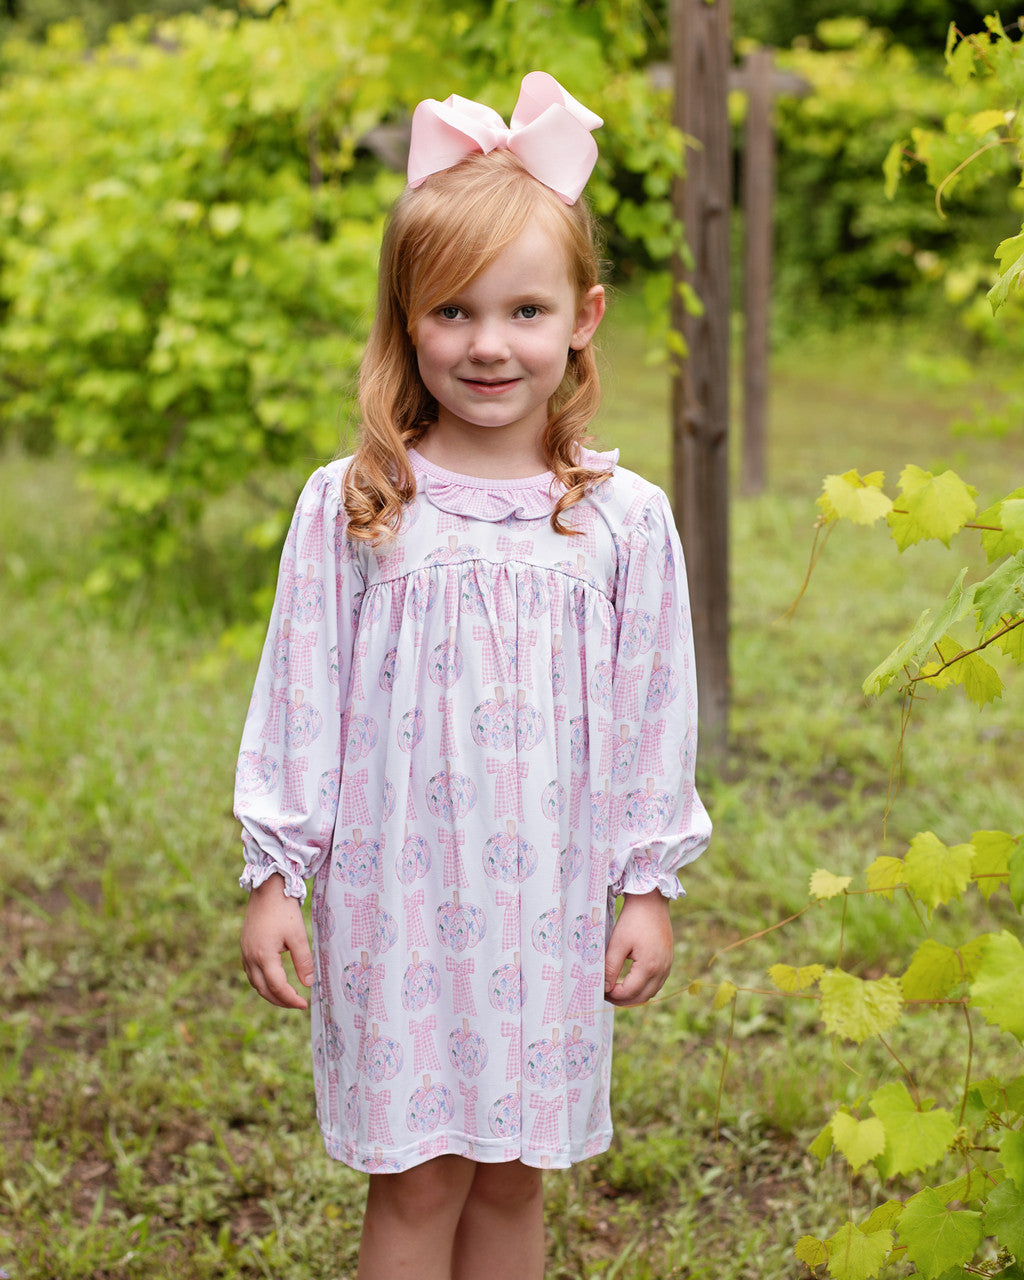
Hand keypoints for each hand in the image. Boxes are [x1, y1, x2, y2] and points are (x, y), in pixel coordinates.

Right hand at [241, 874, 314, 1008]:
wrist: (267, 888)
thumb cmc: (284, 910)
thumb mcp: (297, 935)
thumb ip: (303, 961)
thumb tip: (308, 984)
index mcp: (264, 956)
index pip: (277, 987)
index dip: (291, 999)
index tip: (305, 1004)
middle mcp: (250, 957)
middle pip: (263, 989)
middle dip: (280, 1001)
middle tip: (297, 1004)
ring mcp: (245, 952)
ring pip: (255, 982)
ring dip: (270, 993)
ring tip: (287, 996)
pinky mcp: (244, 946)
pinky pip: (251, 972)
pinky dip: (262, 982)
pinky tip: (274, 980)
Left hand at [603, 890, 674, 1006]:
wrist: (652, 901)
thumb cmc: (633, 920)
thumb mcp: (618, 943)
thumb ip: (611, 967)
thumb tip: (604, 987)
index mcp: (649, 966)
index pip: (630, 992)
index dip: (613, 995)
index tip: (600, 990)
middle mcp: (662, 970)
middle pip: (642, 998)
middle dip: (623, 1000)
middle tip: (606, 995)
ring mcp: (667, 966)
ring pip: (651, 992)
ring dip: (634, 996)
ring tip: (616, 990)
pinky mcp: (668, 961)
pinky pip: (656, 983)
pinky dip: (643, 987)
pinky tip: (630, 982)